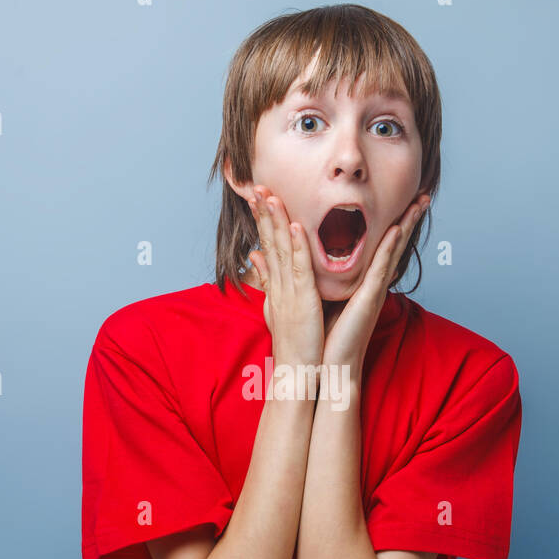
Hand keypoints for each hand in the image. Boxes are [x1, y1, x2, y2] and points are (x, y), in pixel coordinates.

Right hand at [247, 186, 324, 370]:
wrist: (297, 373)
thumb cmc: (294, 343)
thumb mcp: (278, 306)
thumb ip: (268, 279)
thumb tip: (255, 257)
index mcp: (277, 285)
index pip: (266, 245)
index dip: (261, 219)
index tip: (256, 195)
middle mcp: (279, 284)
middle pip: (268, 241)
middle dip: (262, 212)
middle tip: (255, 185)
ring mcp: (289, 291)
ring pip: (281, 249)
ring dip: (276, 221)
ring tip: (270, 195)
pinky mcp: (303, 300)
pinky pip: (300, 268)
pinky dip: (296, 246)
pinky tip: (294, 225)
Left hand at [321, 192, 430, 371]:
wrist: (327, 368)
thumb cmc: (322, 338)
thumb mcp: (317, 299)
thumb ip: (314, 277)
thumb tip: (302, 259)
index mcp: (361, 283)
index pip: (378, 247)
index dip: (391, 224)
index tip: (400, 202)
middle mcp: (372, 284)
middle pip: (393, 244)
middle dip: (408, 218)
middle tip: (423, 193)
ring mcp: (373, 290)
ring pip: (393, 250)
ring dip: (407, 225)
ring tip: (421, 201)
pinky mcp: (369, 299)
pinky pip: (380, 269)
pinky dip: (390, 249)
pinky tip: (397, 230)